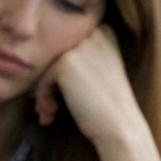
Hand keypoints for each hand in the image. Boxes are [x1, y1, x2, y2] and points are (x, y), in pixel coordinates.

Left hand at [34, 26, 147, 147]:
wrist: (120, 127)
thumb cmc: (108, 106)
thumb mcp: (101, 70)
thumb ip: (81, 57)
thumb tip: (40, 59)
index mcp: (104, 34)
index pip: (67, 47)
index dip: (60, 70)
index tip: (61, 94)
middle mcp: (93, 35)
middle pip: (55, 56)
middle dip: (49, 82)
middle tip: (50, 107)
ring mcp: (80, 48)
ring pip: (46, 68)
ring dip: (43, 92)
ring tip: (49, 112)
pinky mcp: (66, 63)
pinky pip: (41, 80)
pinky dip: (42, 99)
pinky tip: (51, 114)